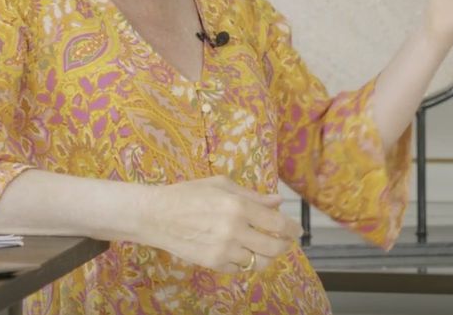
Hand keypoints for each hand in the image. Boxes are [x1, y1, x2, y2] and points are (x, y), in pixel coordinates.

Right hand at [137, 175, 302, 272]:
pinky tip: (242, 251)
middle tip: (285, 241)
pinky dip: (245, 261)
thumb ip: (252, 196)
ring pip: (260, 263)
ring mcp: (224, 250)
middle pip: (274, 248)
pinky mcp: (213, 264)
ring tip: (265, 248)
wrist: (155, 215)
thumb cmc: (188, 194)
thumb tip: (277, 202)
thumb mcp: (221, 185)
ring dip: (267, 256)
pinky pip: (240, 268)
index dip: (292, 229)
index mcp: (238, 206)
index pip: (277, 223)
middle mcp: (234, 230)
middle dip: (285, 245)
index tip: (297, 230)